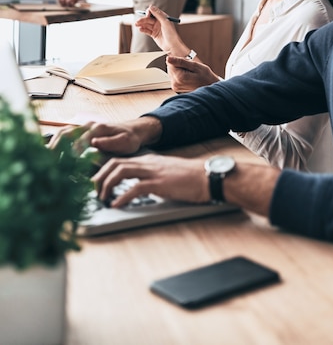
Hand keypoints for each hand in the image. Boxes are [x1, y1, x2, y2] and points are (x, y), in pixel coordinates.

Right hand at [48, 116, 162, 154]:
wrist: (134, 130)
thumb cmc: (130, 138)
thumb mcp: (126, 142)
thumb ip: (110, 142)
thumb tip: (94, 142)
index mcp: (98, 129)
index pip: (78, 140)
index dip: (70, 154)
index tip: (63, 166)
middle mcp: (88, 125)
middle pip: (65, 133)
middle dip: (54, 148)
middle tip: (48, 163)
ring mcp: (84, 127)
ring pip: (62, 132)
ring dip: (53, 145)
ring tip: (47, 160)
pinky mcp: (82, 130)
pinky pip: (65, 134)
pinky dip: (56, 143)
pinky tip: (52, 154)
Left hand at [92, 153, 209, 205]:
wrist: (207, 176)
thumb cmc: (190, 178)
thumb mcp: (166, 174)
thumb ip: (152, 177)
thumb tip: (139, 188)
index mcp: (148, 161)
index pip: (120, 160)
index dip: (104, 171)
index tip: (96, 182)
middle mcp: (147, 163)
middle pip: (115, 164)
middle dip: (99, 176)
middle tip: (92, 190)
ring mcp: (153, 172)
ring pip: (120, 172)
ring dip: (107, 185)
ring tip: (102, 198)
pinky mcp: (159, 183)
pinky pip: (135, 188)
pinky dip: (122, 196)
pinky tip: (117, 204)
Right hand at [135, 4, 188, 54]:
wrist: (172, 46)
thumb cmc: (171, 33)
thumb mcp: (165, 22)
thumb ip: (158, 14)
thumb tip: (150, 6)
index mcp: (163, 17)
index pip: (153, 11)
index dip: (149, 12)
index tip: (147, 16)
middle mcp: (159, 22)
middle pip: (148, 18)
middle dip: (143, 20)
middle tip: (137, 22)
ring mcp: (156, 28)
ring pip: (146, 24)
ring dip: (141, 24)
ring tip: (136, 25)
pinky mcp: (154, 34)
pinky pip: (147, 31)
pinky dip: (143, 29)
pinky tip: (140, 29)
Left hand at [166, 55, 219, 92]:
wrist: (210, 87)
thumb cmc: (205, 77)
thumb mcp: (194, 66)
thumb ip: (180, 61)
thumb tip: (168, 58)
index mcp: (179, 77)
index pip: (171, 63)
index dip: (180, 61)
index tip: (188, 64)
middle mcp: (175, 83)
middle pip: (171, 67)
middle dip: (179, 65)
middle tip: (191, 69)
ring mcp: (175, 87)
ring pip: (173, 72)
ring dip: (180, 70)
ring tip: (190, 73)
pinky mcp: (176, 88)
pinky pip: (175, 76)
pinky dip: (180, 75)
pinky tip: (188, 76)